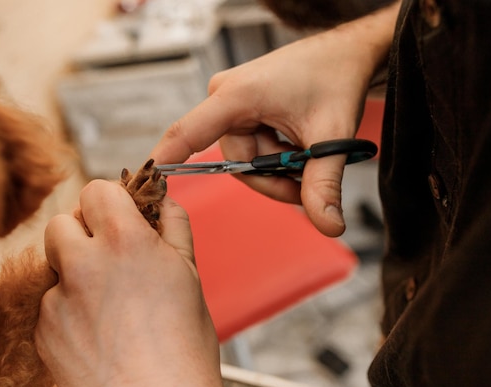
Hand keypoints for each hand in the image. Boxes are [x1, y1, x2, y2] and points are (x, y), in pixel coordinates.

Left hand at [36, 180, 226, 386]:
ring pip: (53, 262)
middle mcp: (84, 263)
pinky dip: (67, 308)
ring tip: (104, 296)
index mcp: (124, 241)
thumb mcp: (190, 276)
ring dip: (72, 267)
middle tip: (107, 253)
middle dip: (83, 230)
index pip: (97, 189)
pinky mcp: (42, 329)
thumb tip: (165, 203)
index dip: (110, 200)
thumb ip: (175, 227)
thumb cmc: (182, 350)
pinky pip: (48, 302)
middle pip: (62, 220)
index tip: (118, 214)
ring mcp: (57, 297)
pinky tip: (95, 330)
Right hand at [150, 2, 398, 236]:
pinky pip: (252, 149)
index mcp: (237, 96)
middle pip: (237, 163)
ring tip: (309, 154)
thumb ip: (324, 183)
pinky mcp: (241, 111)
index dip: (166, 158)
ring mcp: (232, 105)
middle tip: (308, 182)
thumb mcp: (332, 135)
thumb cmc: (335, 79)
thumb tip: (329, 226)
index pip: (189, 132)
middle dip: (274, 178)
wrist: (346, 55)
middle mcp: (225, 97)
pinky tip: (298, 145)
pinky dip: (278, 157)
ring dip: (280, 168)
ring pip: (248, 161)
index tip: (144, 179)